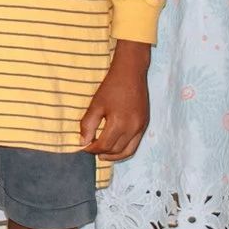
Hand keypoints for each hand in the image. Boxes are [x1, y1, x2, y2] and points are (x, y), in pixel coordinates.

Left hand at [79, 41, 149, 158]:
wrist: (131, 72)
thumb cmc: (112, 86)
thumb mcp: (96, 104)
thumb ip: (88, 124)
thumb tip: (83, 142)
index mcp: (119, 123)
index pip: (104, 145)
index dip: (92, 148)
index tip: (83, 146)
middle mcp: (133, 128)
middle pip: (116, 150)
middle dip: (102, 153)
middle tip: (91, 150)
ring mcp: (141, 127)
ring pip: (127, 151)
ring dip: (114, 156)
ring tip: (102, 155)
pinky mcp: (145, 124)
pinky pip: (135, 144)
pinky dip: (125, 149)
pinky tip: (115, 147)